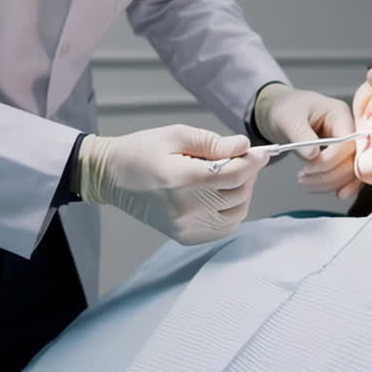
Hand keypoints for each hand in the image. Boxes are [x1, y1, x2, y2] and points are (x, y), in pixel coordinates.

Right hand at [77, 125, 268, 244]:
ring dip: (242, 193)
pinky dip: (231, 212)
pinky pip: (223, 228)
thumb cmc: (141, 151)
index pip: (234, 174)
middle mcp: (185, 208)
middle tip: (243, 159)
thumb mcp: (176, 135)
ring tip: (232, 176)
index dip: (253, 161)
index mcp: (182, 179)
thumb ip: (212, 142)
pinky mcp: (185, 236)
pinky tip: (223, 195)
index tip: (261, 152)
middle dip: (248, 174)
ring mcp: (185, 226)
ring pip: (236, 213)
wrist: (110, 177)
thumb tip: (242, 146)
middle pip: (238, 193)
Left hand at [254, 83, 360, 199]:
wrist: (281, 110)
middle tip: (303, 180)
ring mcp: (348, 143)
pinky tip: (334, 193)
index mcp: (340, 114)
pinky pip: (348, 173)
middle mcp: (349, 129)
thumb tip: (313, 157)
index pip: (346, 142)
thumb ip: (301, 136)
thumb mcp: (288, 119)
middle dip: (330, 175)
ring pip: (351, 170)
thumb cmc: (286, 108)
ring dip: (332, 183)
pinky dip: (340, 184)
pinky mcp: (342, 156)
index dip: (329, 160)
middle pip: (352, 159)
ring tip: (306, 184)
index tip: (308, 169)